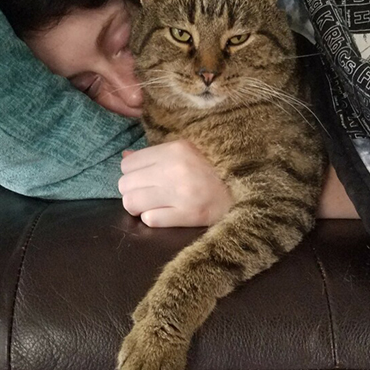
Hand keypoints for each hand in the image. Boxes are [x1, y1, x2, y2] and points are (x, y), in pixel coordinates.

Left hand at [118, 139, 232, 227]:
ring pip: (132, 203)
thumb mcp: (186, 151)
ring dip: (138, 206)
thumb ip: (155, 153)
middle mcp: (175, 170)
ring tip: (151, 205)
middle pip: (125, 184)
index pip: (128, 163)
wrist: (245, 190)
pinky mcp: (188, 215)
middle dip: (132, 191)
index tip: (142, 178)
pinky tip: (164, 213)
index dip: (131, 173)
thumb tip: (125, 156)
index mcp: (175, 149)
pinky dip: (153, 218)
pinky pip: (150, 219)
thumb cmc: (213, 169)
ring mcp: (181, 194)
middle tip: (146, 193)